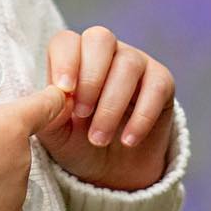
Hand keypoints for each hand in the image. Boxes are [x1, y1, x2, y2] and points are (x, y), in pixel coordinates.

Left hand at [35, 25, 174, 191]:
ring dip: (111, 105)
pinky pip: (157, 87)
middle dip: (91, 78)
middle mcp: (105, 52)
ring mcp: (135, 62)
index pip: (67, 41)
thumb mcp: (56, 133)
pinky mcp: (161, 82)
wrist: (112, 171)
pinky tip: (128, 141)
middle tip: (82, 115)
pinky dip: (142, 117)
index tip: (64, 90)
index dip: (65, 61)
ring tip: (99, 139)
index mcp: (73, 56)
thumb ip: (49, 112)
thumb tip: (57, 96)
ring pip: (128, 64)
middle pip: (100, 39)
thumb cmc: (77, 142)